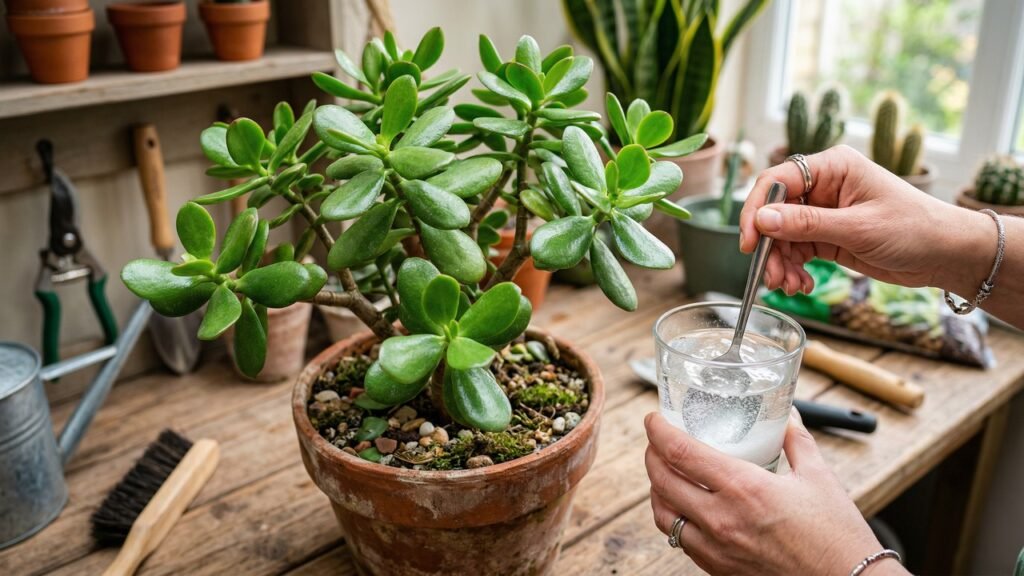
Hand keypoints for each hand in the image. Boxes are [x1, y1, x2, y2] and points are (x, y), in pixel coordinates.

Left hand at [644, 411, 907, 575]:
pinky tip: (683, 508)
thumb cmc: (837, 537)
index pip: (681, 452)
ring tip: (664, 473)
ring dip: (656, 488)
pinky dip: (673, 518)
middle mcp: (722, 519)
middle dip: (652, 455)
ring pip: (663, 514)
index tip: (653, 419)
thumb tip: (786, 417)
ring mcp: (717, 548)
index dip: (658, 431)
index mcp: (744, 488)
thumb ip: (796, 440)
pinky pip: (680, 540)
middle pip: (661, 480)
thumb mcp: (819, 476)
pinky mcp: (719, 569)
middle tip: (656, 442)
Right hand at [738, 145, 993, 297]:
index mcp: (832, 167)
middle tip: (770, 275)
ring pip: (781, 235)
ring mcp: (824, 212)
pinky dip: (793, 269)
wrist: (947, 255)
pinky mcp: (827, 236)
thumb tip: (761, 220)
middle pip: (774, 211)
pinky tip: (802, 284)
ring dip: (779, 263)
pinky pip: (795, 250)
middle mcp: (824, 186)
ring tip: (789, 286)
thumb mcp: (858, 228)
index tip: (750, 243)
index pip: (777, 181)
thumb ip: (806, 224)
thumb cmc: (915, 229)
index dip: (757, 210)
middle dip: (769, 246)